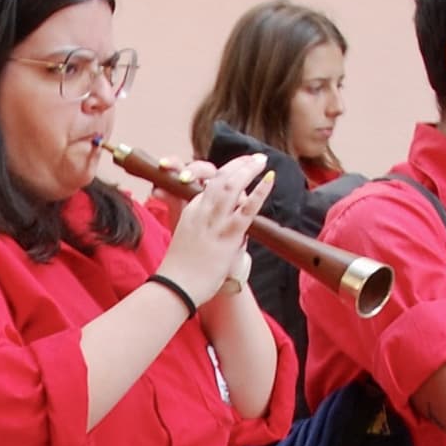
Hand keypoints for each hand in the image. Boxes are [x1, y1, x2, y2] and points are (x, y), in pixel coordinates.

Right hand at [152, 150, 272, 307]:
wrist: (175, 287)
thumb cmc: (179, 270)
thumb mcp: (184, 240)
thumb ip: (198, 229)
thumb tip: (212, 227)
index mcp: (191, 211)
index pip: (209, 185)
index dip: (225, 174)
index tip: (239, 168)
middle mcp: (202, 211)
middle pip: (220, 179)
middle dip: (239, 165)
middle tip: (254, 158)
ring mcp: (215, 222)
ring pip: (232, 186)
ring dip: (248, 170)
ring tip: (261, 161)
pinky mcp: (227, 235)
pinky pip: (247, 208)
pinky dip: (260, 191)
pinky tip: (269, 179)